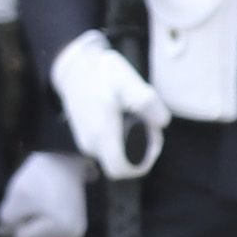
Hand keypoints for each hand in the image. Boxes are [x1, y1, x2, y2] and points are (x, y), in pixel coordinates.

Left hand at [0, 151, 88, 236]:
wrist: (65, 156)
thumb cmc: (41, 176)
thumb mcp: (16, 198)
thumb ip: (6, 220)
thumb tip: (1, 234)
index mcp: (63, 230)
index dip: (17, 220)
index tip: (29, 201)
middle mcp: (73, 236)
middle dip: (25, 224)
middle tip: (34, 200)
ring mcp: (76, 232)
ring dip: (31, 223)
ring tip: (41, 201)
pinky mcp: (74, 226)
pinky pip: (46, 234)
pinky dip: (40, 222)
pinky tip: (44, 206)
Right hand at [52, 36, 167, 177]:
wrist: (74, 67)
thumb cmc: (101, 74)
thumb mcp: (128, 82)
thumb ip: (147, 102)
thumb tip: (161, 123)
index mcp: (102, 134)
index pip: (121, 169)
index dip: (141, 165)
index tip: (152, 145)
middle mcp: (92, 144)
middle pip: (122, 163)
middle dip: (142, 150)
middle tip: (152, 126)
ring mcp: (86, 142)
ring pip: (115, 155)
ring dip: (133, 144)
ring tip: (141, 119)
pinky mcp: (86, 136)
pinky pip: (108, 147)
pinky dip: (122, 139)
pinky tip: (127, 119)